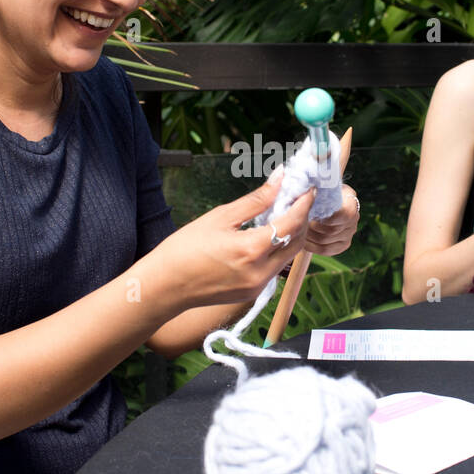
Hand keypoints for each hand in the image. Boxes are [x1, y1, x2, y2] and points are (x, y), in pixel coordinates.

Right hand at [152, 175, 314, 306]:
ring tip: (281, 215)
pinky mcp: (252, 294)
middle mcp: (260, 272)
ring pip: (288, 257)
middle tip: (296, 200)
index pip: (292, 223)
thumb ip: (255, 200)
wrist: (165, 286)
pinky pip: (274, 268)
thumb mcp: (220, 217)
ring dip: (290, 235)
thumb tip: (280, 179)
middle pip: (297, 242)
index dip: (303, 204)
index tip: (307, 189)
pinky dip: (276, 250)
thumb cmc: (185, 248)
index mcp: (252, 250)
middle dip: (301, 219)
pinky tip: (266, 236)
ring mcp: (258, 287)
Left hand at [304, 185, 358, 254]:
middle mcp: (354, 221)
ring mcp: (349, 234)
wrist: (331, 200)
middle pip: (330, 231)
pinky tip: (302, 240)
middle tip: (297, 222)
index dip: (324, 218)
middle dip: (311, 227)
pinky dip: (311, 246)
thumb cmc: (325, 190)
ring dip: (309, 236)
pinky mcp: (342, 245)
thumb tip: (306, 185)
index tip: (309, 213)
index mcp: (352, 204)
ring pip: (325, 241)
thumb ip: (319, 185)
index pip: (342, 216)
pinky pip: (325, 250)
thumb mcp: (325, 184)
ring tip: (297, 229)